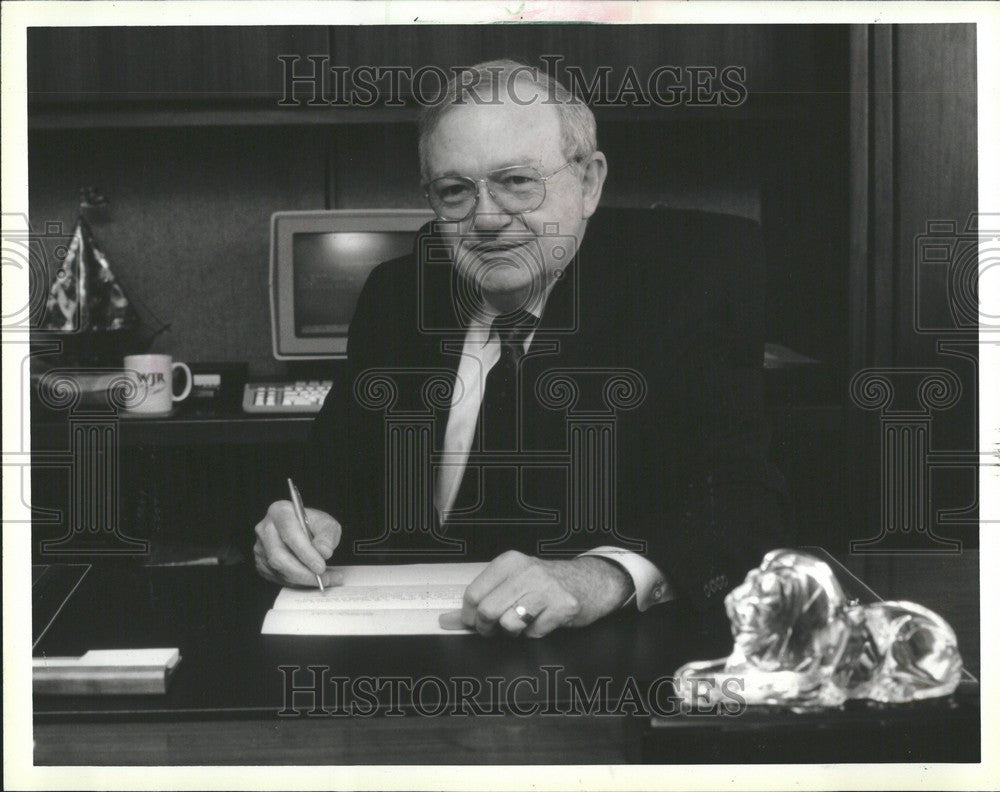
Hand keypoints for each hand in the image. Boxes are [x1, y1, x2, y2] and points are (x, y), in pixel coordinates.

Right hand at [253, 500, 341, 586]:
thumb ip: (327, 536)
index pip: (289, 533)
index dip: (305, 552)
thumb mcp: (327, 524)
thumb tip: (323, 552)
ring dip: (302, 579)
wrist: (303, 531)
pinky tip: (311, 579)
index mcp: (280, 512)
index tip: (320, 566)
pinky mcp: (260, 562)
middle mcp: (265, 528)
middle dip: (303, 571)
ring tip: (323, 580)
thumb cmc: (313, 525)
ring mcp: (260, 547)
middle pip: (279, 555)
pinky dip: (296, 582)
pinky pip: (277, 577)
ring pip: (278, 569)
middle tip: (323, 577)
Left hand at [439, 551, 633, 636]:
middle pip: (488, 611)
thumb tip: (448, 620)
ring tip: (523, 620)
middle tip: (495, 628)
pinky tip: (543, 620)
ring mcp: (546, 588)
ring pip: (509, 624)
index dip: (468, 615)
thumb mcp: (513, 581)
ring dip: (513, 631)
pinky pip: (534, 633)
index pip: (474, 593)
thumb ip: (481, 599)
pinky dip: (535, 633)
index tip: (472, 621)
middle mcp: (527, 571)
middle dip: (488, 628)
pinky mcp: (562, 606)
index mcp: (510, 562)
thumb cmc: (546, 584)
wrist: (589, 581)